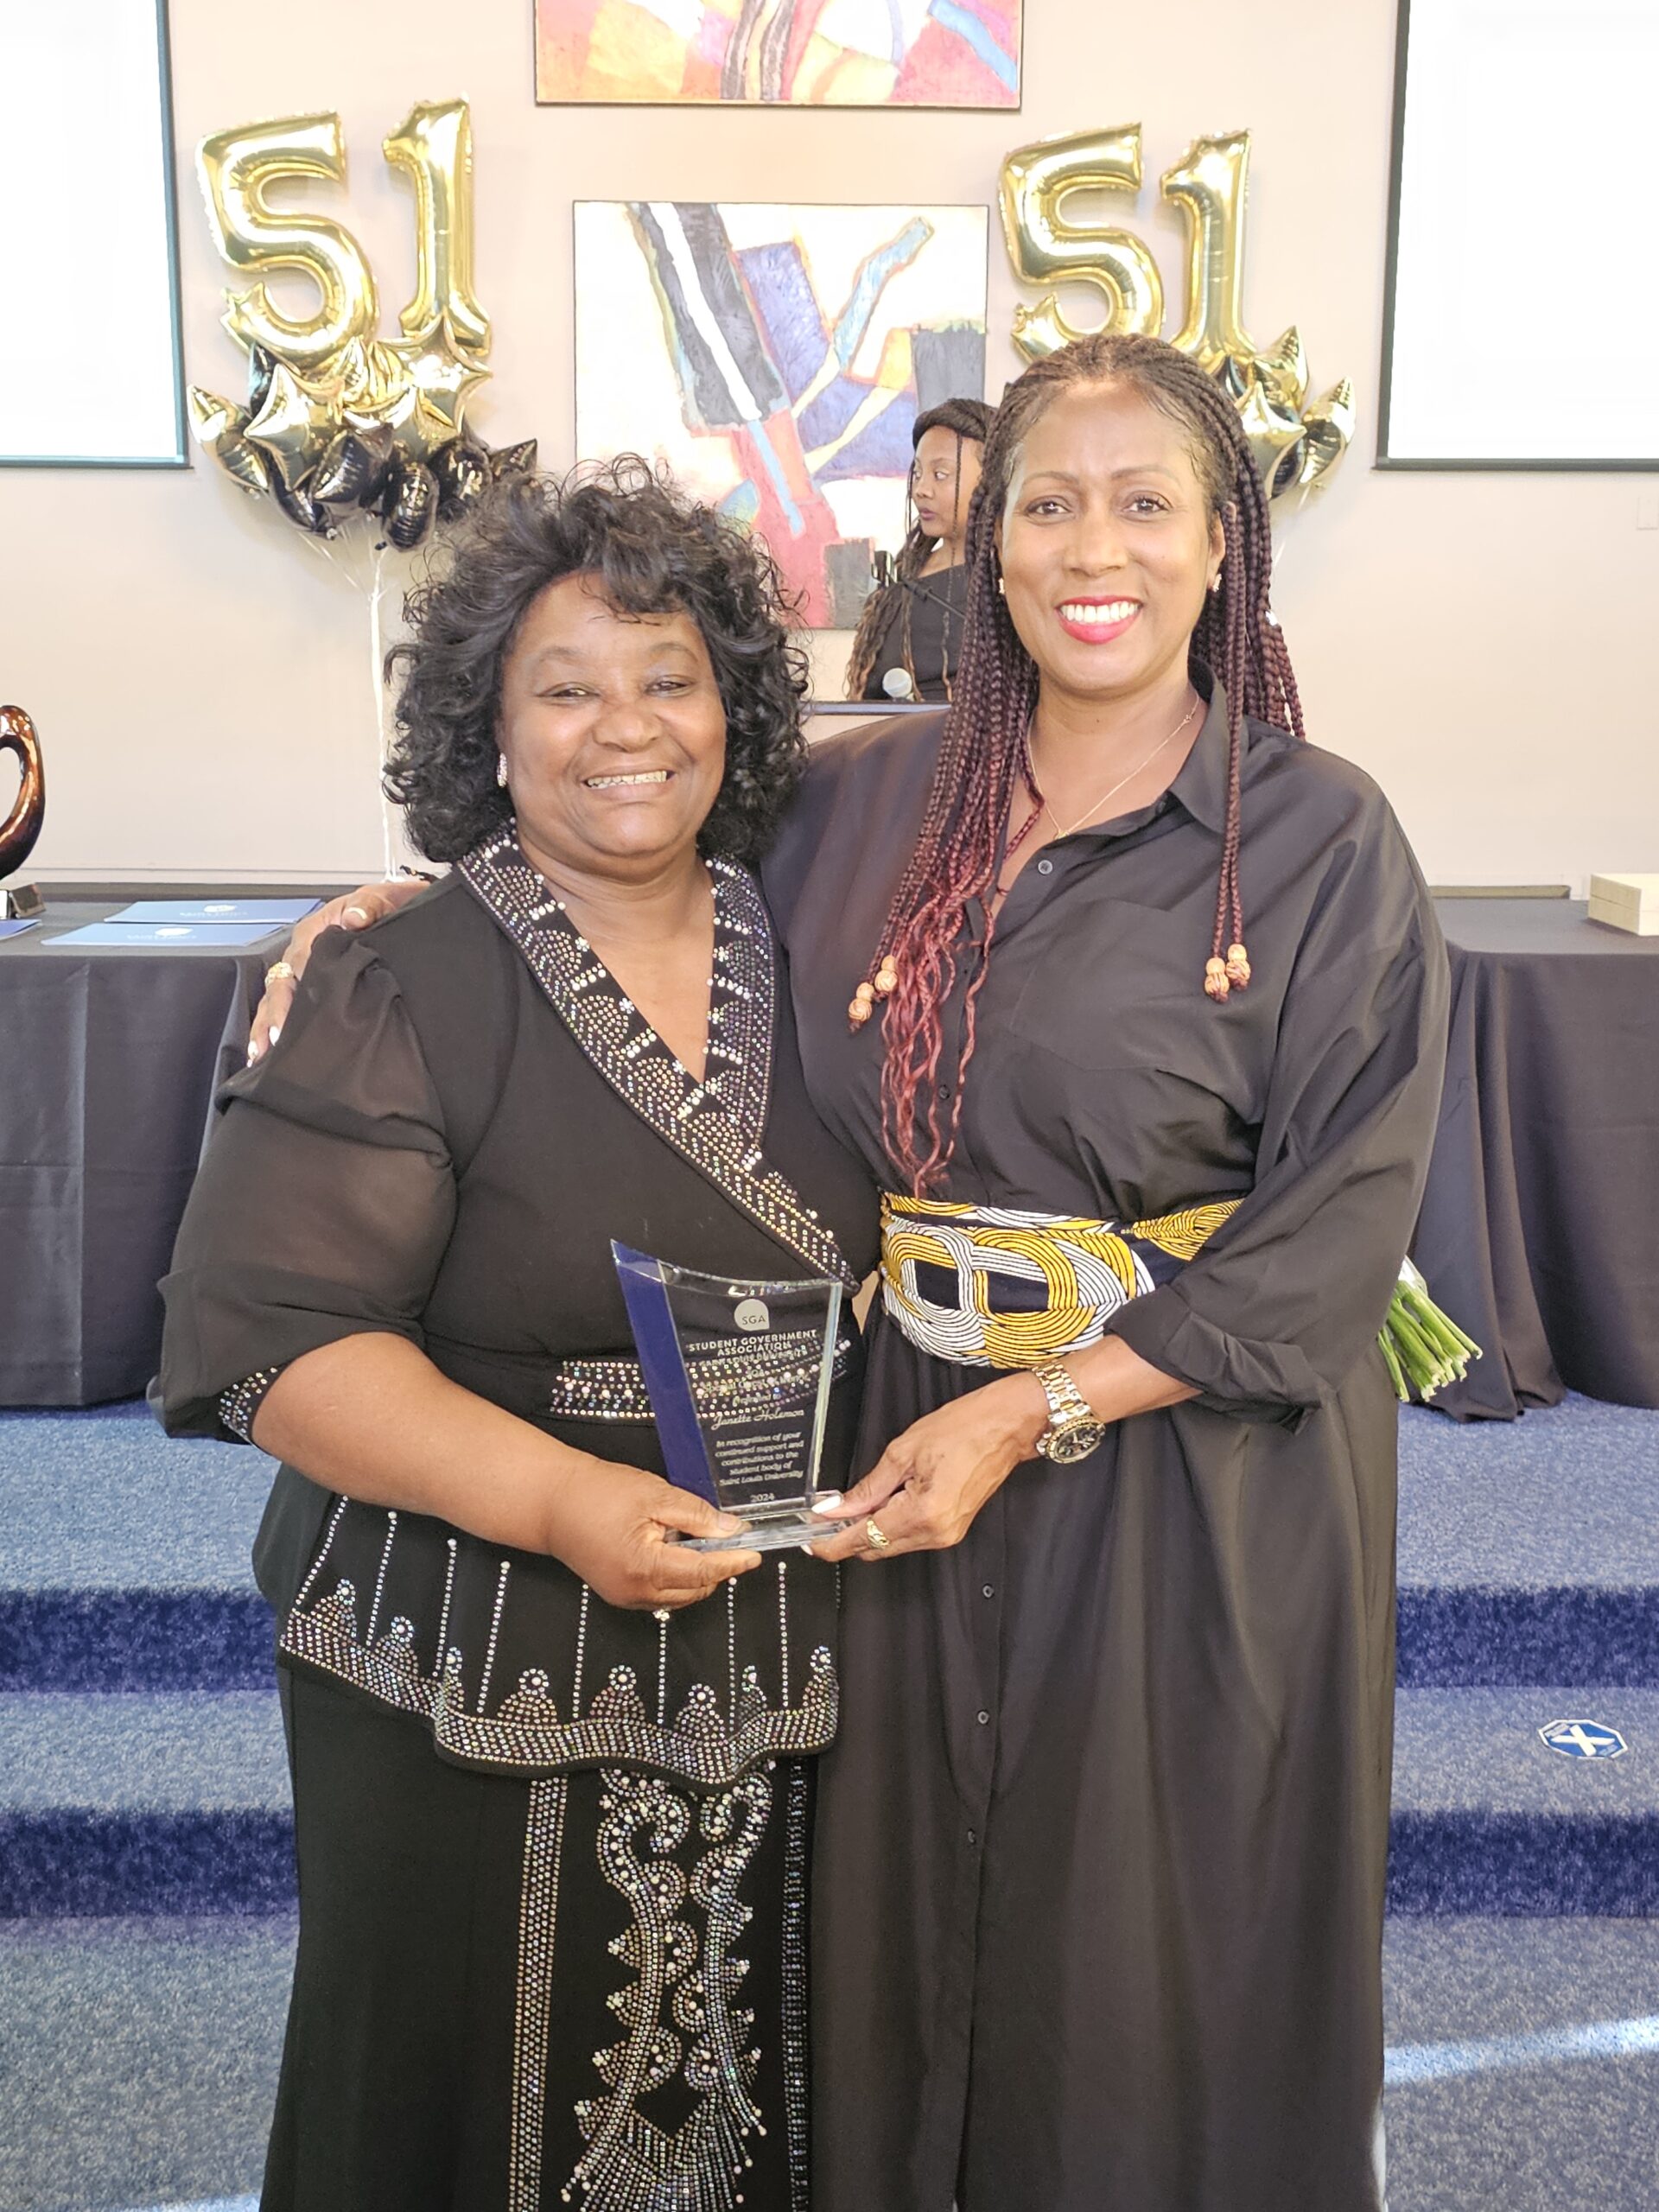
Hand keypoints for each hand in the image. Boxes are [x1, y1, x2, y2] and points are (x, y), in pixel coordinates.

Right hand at [248, 879, 428, 1060]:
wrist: (398, 912)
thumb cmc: (385, 906)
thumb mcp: (380, 899)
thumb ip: (368, 906)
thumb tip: (355, 919)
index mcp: (314, 932)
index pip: (299, 960)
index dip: (296, 986)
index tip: (296, 1010)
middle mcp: (303, 952)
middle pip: (281, 984)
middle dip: (274, 1013)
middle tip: (273, 1041)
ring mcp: (306, 972)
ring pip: (279, 998)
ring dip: (268, 1024)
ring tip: (261, 1054)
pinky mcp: (315, 987)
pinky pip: (291, 1006)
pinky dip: (278, 1027)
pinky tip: (269, 1052)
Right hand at [543, 1453, 762, 1609]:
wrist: (551, 1501)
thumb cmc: (596, 1493)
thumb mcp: (655, 1495)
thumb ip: (697, 1516)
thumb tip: (732, 1530)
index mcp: (644, 1568)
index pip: (704, 1573)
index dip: (733, 1562)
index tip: (754, 1552)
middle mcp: (635, 1592)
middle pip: (696, 1589)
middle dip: (715, 1565)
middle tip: (726, 1535)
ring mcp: (625, 1598)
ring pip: (680, 1595)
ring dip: (696, 1572)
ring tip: (691, 1536)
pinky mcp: (619, 1594)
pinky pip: (661, 1593)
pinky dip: (676, 1575)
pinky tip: (672, 1547)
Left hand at [811, 1371, 1049, 1562]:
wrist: (1008, 1425)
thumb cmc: (964, 1428)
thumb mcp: (903, 1451)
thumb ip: (867, 1487)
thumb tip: (835, 1509)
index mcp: (923, 1513)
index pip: (864, 1540)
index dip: (832, 1543)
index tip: (810, 1540)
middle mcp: (936, 1533)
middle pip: (876, 1549)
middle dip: (848, 1535)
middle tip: (825, 1514)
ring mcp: (946, 1535)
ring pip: (892, 1545)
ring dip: (869, 1529)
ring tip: (854, 1502)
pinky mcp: (952, 1530)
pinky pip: (910, 1536)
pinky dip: (890, 1525)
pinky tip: (881, 1503)